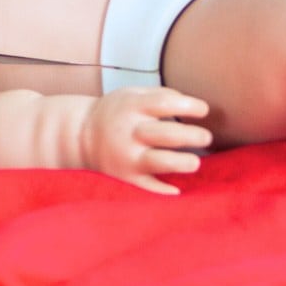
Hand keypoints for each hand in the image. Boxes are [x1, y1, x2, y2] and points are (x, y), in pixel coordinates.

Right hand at [81, 87, 212, 193]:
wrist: (79, 135)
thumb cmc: (116, 112)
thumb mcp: (132, 94)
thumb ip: (161, 95)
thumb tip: (193, 105)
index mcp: (132, 107)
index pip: (165, 103)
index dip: (190, 105)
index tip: (204, 110)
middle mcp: (129, 132)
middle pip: (167, 134)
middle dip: (192, 136)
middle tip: (207, 137)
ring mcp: (127, 157)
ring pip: (160, 162)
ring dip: (182, 163)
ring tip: (195, 163)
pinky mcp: (126, 178)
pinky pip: (148, 188)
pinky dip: (164, 190)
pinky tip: (178, 189)